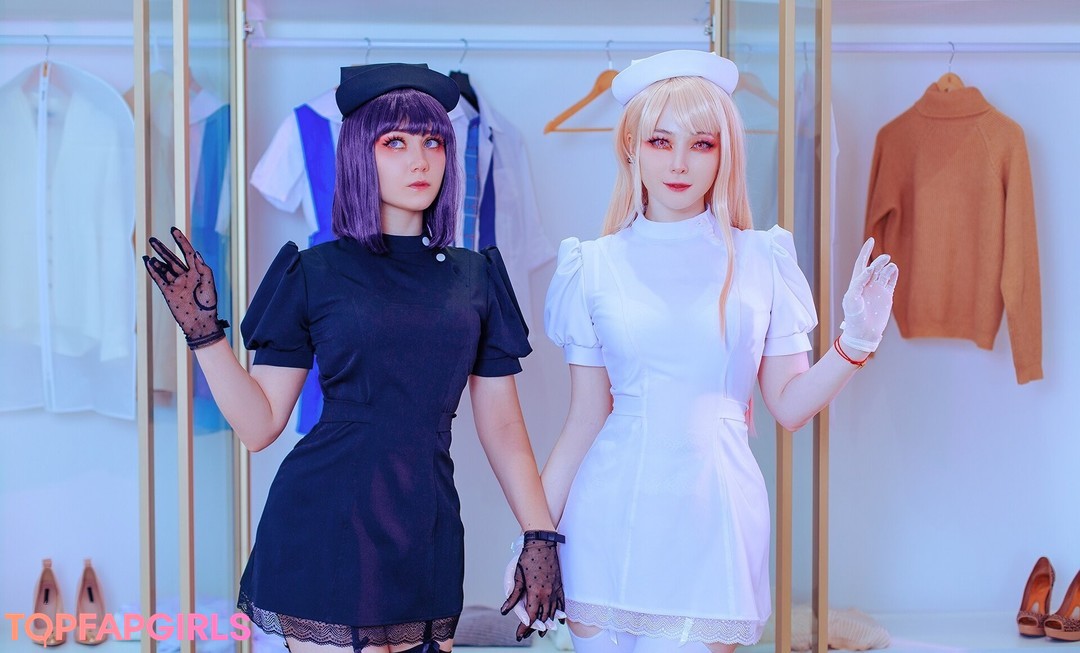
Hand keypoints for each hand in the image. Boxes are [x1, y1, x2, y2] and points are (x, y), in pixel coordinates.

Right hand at [143, 227, 228, 349]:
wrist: (201, 323)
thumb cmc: (209, 305)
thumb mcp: (210, 284)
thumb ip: (203, 268)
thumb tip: (195, 253)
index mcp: (197, 272)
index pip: (187, 252)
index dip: (181, 241)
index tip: (173, 230)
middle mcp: (186, 276)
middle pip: (172, 259)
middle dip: (163, 249)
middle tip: (152, 239)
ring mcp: (176, 284)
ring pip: (164, 268)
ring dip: (157, 260)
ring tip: (150, 250)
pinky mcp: (168, 292)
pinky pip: (158, 278)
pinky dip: (152, 270)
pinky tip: (147, 261)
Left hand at [500, 531, 565, 640]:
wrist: (542, 543)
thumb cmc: (527, 558)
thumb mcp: (517, 577)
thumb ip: (513, 596)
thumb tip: (504, 611)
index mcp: (535, 593)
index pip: (530, 617)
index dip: (524, 628)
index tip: (519, 635)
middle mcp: (547, 594)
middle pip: (543, 617)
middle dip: (535, 628)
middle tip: (528, 635)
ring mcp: (555, 590)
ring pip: (553, 612)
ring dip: (548, 622)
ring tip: (544, 631)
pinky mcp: (560, 584)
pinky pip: (562, 603)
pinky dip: (561, 612)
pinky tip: (560, 618)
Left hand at [840, 237, 898, 353]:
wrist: (863, 333)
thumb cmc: (853, 317)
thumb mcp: (851, 299)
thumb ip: (858, 283)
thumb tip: (869, 269)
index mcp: (856, 283)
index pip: (861, 263)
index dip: (865, 251)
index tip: (871, 240)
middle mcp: (868, 284)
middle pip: (875, 266)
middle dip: (879, 261)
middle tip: (885, 259)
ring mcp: (878, 290)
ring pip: (884, 273)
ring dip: (887, 267)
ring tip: (890, 267)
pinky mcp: (887, 296)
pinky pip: (892, 282)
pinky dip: (894, 275)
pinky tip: (895, 269)